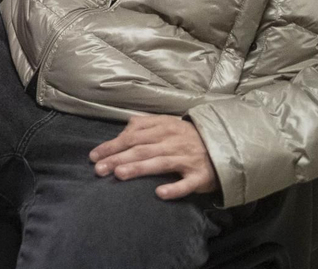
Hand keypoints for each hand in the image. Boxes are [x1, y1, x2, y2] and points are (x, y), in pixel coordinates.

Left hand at [91, 115, 219, 199]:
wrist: (224, 145)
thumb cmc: (187, 136)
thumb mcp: (167, 124)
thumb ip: (145, 125)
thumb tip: (123, 130)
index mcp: (163, 128)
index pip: (132, 136)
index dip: (112, 145)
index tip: (94, 156)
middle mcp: (173, 142)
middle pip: (141, 149)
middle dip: (118, 158)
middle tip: (99, 169)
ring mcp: (187, 159)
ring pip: (160, 163)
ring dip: (138, 168)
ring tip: (119, 175)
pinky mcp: (200, 176)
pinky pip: (187, 183)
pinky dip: (174, 188)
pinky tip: (159, 193)